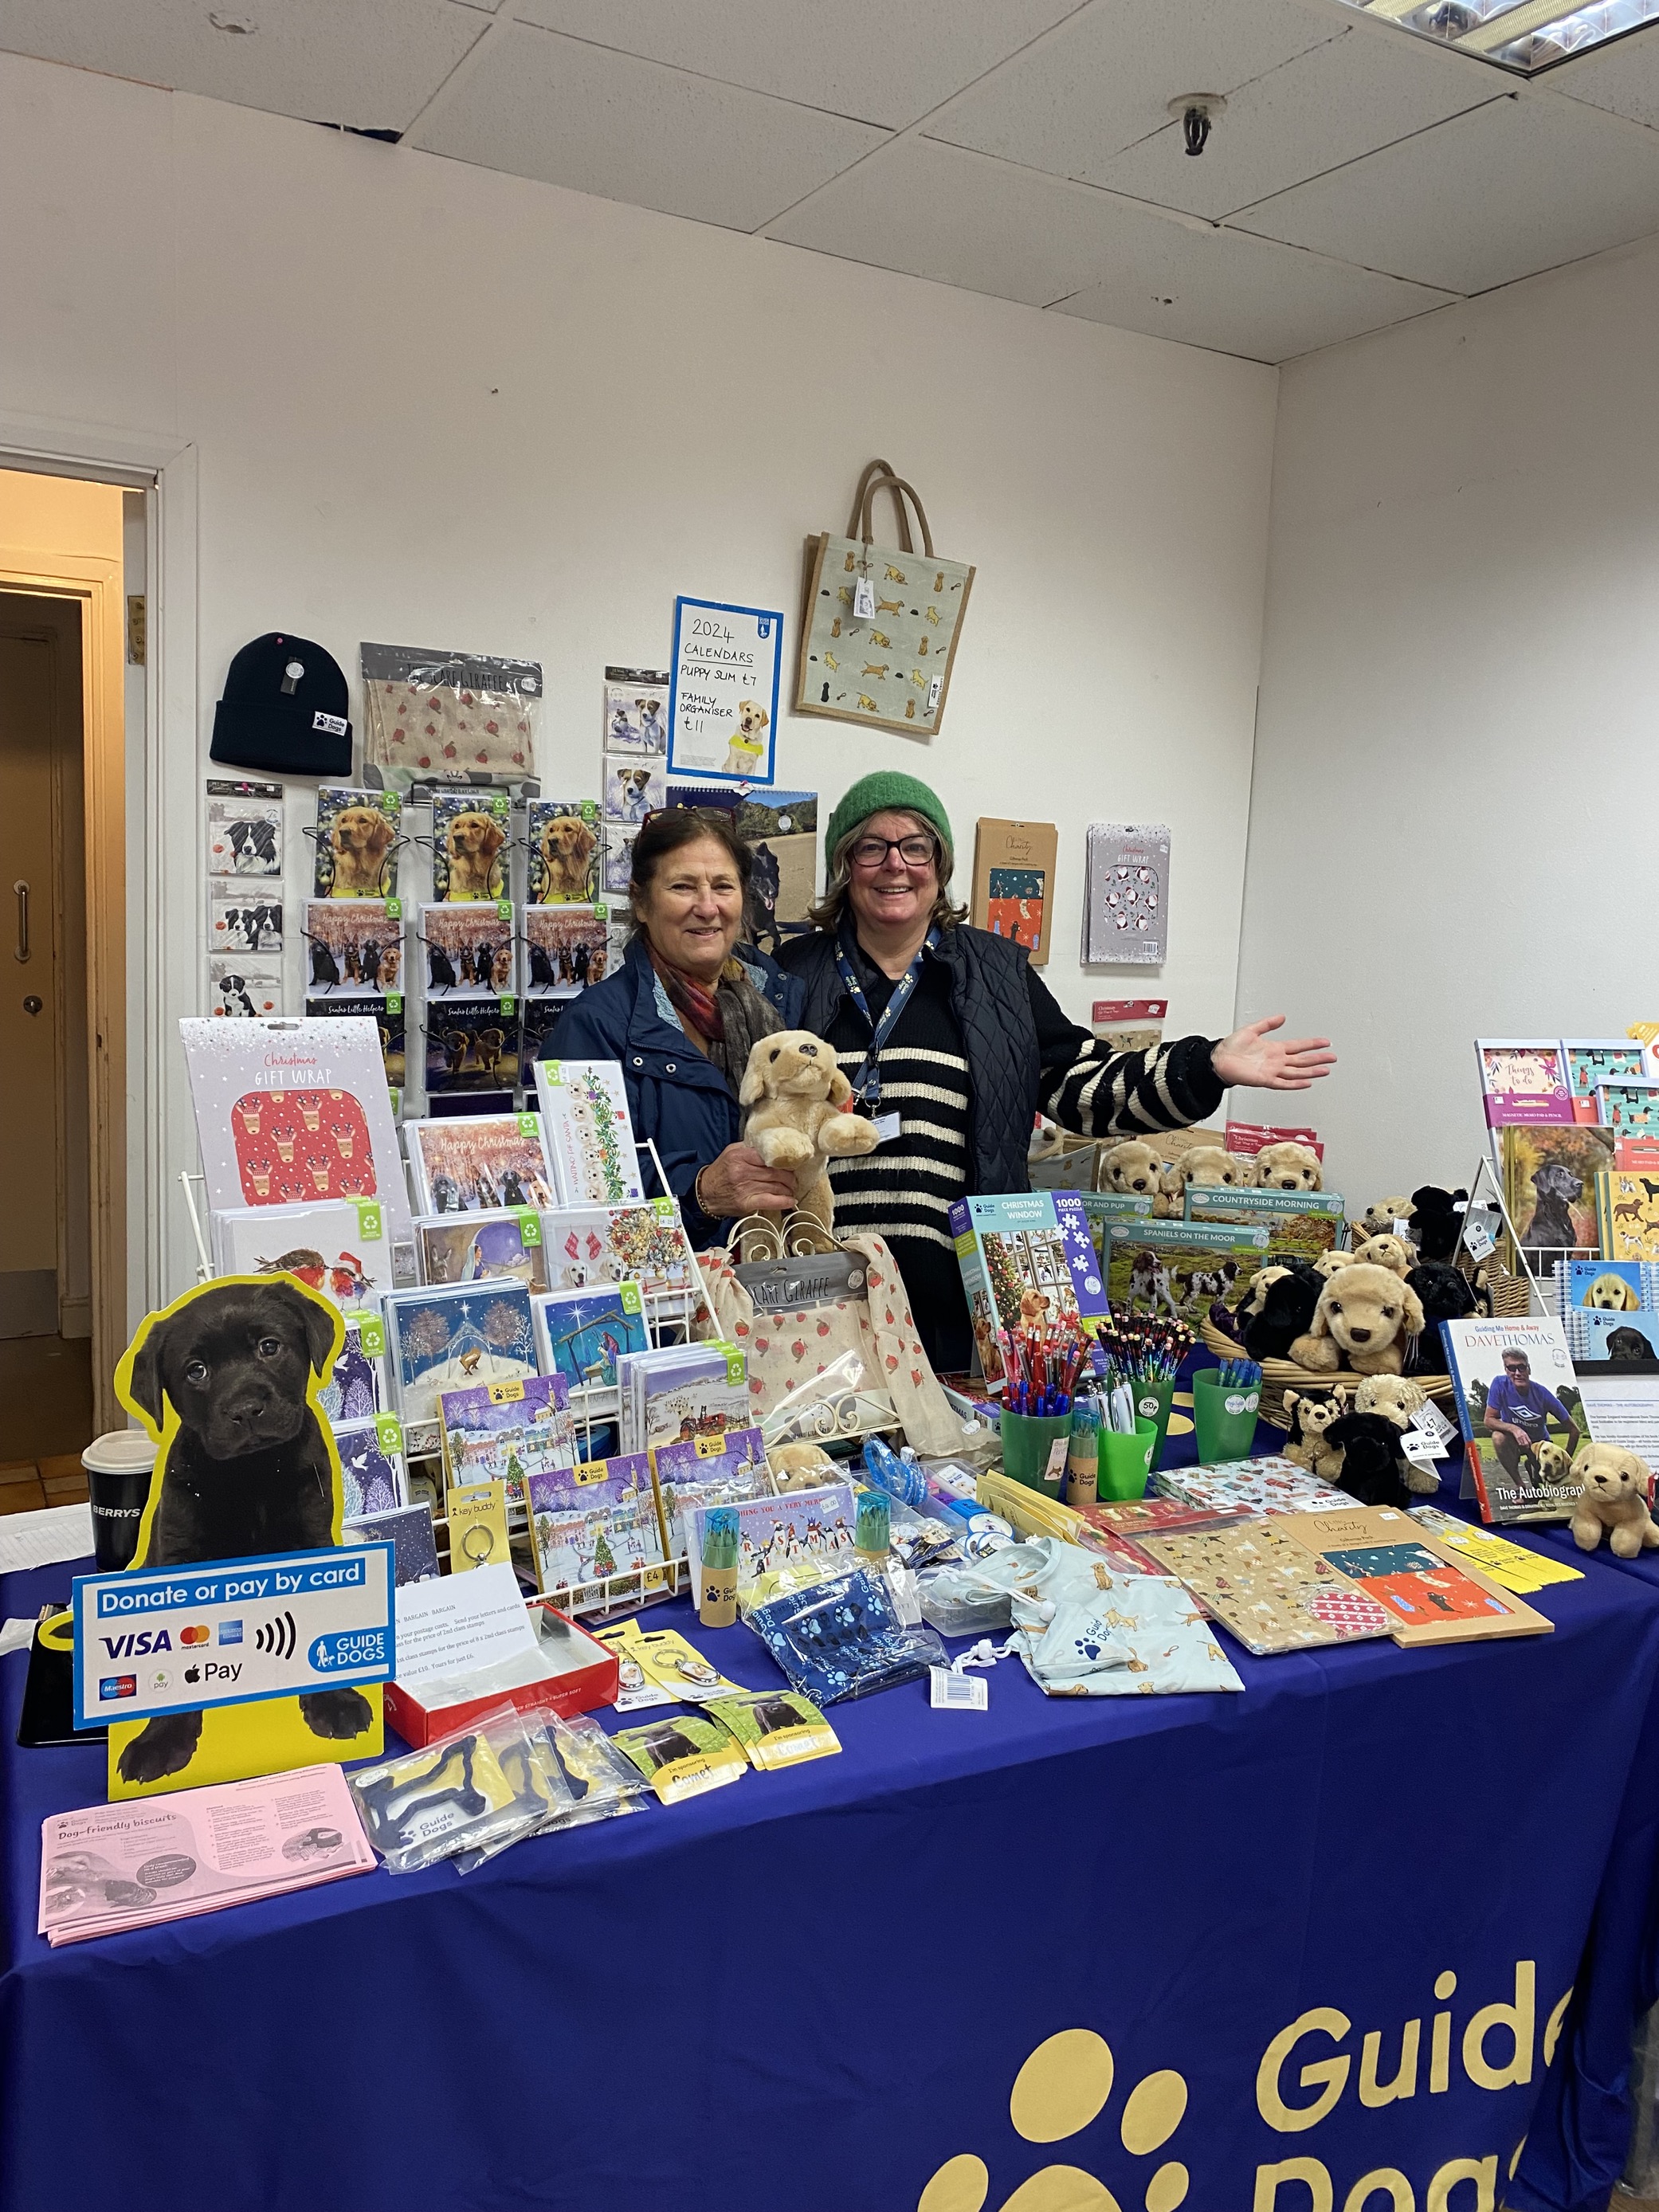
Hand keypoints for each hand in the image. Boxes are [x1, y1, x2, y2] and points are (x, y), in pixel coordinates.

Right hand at [694, 1142, 798, 1218]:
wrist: (705, 1193)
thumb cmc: (721, 1172)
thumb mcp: (731, 1152)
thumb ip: (750, 1148)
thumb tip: (771, 1145)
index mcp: (740, 1155)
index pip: (769, 1156)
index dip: (784, 1161)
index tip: (791, 1163)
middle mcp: (743, 1171)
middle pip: (776, 1172)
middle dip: (789, 1177)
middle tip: (793, 1179)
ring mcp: (745, 1188)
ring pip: (776, 1187)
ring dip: (788, 1189)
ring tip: (791, 1189)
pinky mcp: (747, 1203)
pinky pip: (771, 1201)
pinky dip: (784, 1202)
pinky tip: (790, 1201)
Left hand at [1211, 1015, 1335, 1092]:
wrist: (1218, 1061)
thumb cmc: (1230, 1048)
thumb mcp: (1251, 1030)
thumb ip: (1267, 1024)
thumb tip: (1282, 1017)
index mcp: (1274, 1048)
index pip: (1298, 1045)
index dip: (1312, 1044)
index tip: (1325, 1042)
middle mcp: (1276, 1060)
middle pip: (1302, 1059)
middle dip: (1318, 1058)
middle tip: (1333, 1057)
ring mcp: (1272, 1071)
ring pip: (1297, 1072)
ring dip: (1311, 1071)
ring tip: (1326, 1070)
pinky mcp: (1265, 1080)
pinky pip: (1283, 1083)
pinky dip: (1295, 1083)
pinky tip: (1307, 1082)